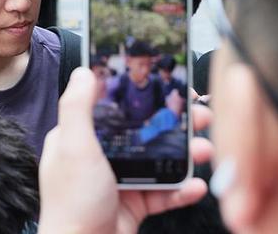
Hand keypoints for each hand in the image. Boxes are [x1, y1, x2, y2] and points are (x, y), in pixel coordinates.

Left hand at [38, 68, 213, 233]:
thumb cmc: (72, 201)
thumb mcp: (73, 146)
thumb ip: (78, 108)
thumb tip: (84, 72)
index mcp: (79, 138)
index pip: (111, 106)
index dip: (139, 96)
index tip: (169, 86)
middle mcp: (97, 156)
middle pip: (141, 131)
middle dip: (173, 124)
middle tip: (201, 116)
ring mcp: (116, 181)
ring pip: (157, 160)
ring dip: (184, 154)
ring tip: (205, 149)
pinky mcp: (132, 205)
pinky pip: (162, 193)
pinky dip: (180, 189)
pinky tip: (195, 185)